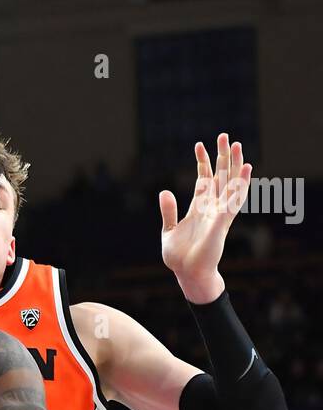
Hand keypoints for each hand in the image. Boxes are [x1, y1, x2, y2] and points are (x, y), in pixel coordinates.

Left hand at [159, 134, 251, 304]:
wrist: (187, 273)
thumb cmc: (179, 255)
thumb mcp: (169, 230)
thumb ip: (169, 210)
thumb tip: (164, 191)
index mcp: (199, 207)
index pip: (204, 178)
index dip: (202, 162)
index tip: (199, 143)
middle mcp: (212, 207)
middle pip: (220, 176)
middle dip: (222, 156)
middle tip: (224, 135)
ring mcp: (219, 213)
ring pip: (230, 183)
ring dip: (234, 164)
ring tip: (236, 145)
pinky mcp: (222, 222)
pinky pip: (233, 200)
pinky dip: (240, 185)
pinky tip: (245, 170)